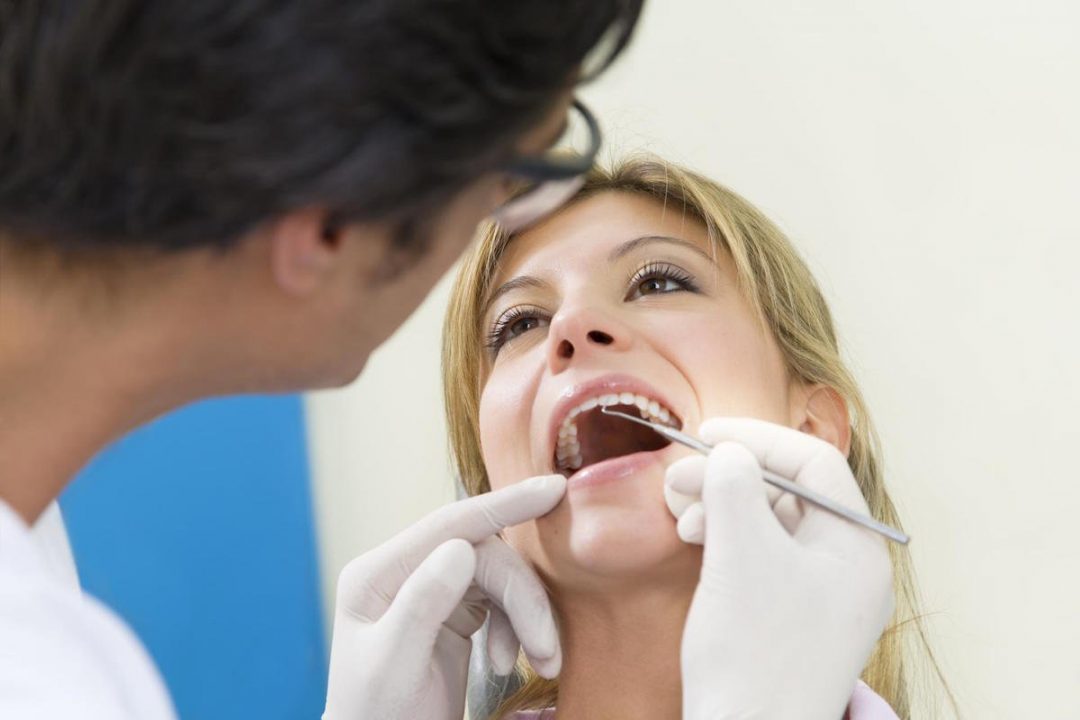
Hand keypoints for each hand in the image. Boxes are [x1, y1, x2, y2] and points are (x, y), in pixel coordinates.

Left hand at [323, 474, 565, 719]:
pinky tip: (510, 663)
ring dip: (527, 616)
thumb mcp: (395, 664)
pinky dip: (517, 629)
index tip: (552, 489)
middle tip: (546, 650)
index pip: (447, 525)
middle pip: (483, 556)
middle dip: (523, 598)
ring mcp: (430, 589)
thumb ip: (422, 603)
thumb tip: (460, 547)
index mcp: (377, 574)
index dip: (502, 505)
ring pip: (498, 576)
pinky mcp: (453, 610)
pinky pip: (500, 601)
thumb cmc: (377, 717)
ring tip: (542, 662)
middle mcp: (403, 572)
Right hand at [666, 419, 893, 719]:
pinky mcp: (792, 616)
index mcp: (857, 547)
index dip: (758, 438)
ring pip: (772, 522)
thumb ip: (734, 485)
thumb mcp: (740, 552)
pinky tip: (693, 539)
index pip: (814, 463)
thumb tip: (728, 451)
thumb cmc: (753, 651)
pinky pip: (763, 556)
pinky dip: (726, 538)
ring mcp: (822, 595)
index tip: (706, 432)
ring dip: (722, 505)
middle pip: (791, 491)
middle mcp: (848, 567)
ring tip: (679, 512)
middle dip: (731, 475)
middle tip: (678, 478)